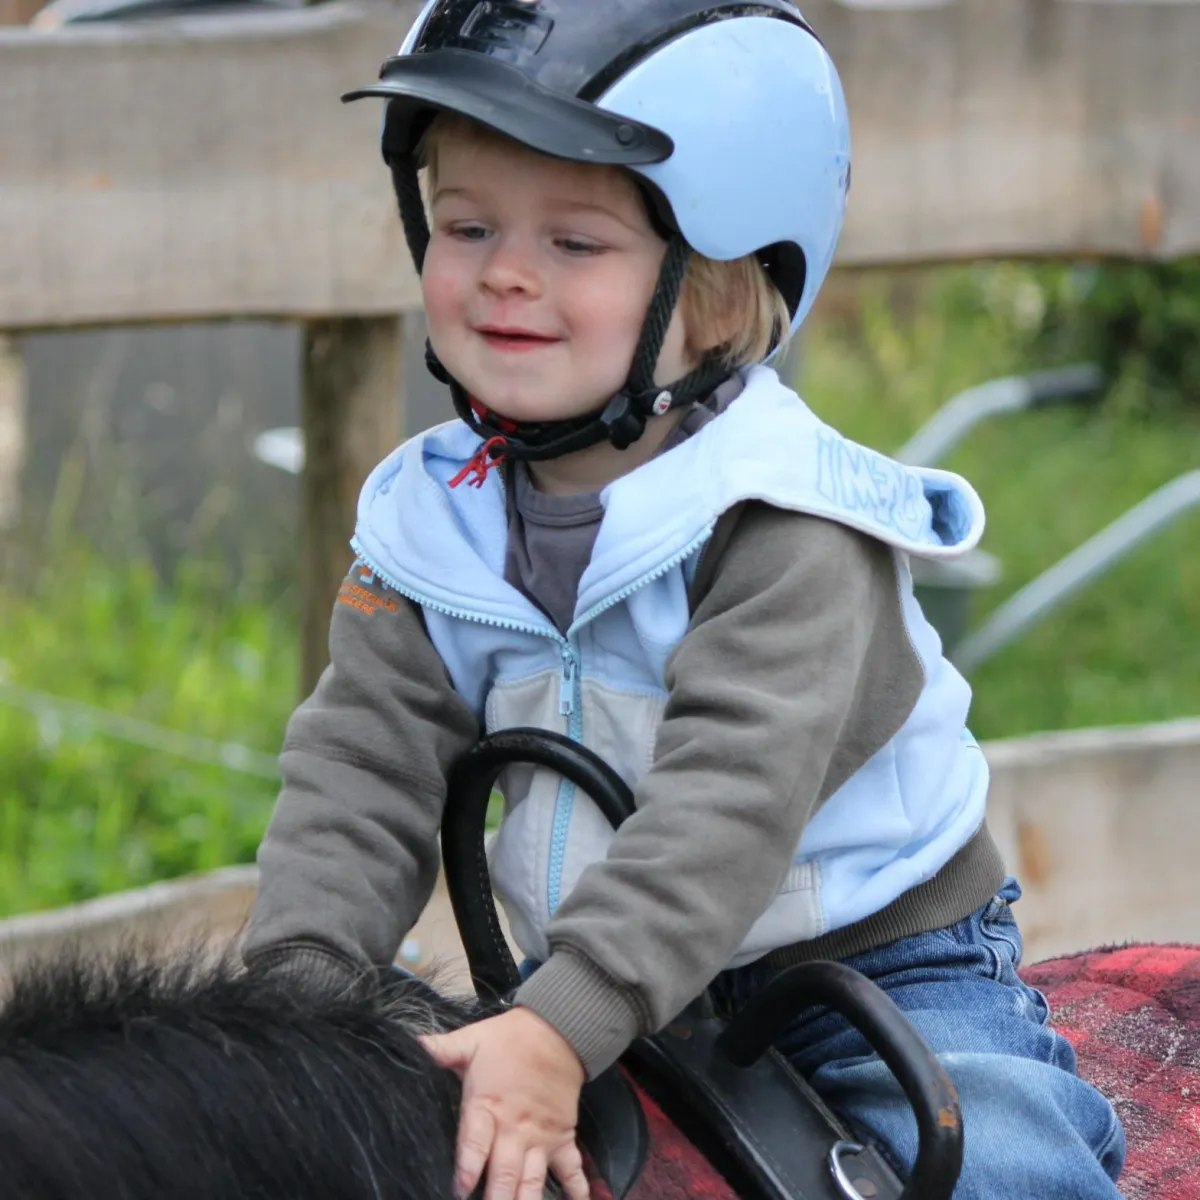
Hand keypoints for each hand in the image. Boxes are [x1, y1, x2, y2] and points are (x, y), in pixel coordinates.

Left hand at [421, 1006, 589, 1199]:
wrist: (557, 1029)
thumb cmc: (508, 1038)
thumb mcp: (471, 1040)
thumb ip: (441, 1049)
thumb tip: (410, 1045)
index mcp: (487, 1105)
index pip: (475, 1142)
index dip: (468, 1167)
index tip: (461, 1191)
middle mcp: (514, 1127)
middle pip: (503, 1172)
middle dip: (496, 1199)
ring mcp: (540, 1136)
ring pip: (532, 1179)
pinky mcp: (563, 1136)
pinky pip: (570, 1169)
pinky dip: (575, 1190)